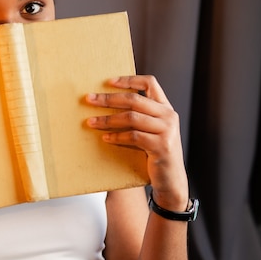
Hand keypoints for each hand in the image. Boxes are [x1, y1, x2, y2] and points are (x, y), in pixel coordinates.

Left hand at [86, 75, 188, 209]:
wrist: (170, 180)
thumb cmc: (154, 153)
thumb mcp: (150, 130)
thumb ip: (138, 116)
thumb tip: (106, 102)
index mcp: (165, 108)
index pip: (150, 83)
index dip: (129, 80)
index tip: (108, 81)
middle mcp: (168, 116)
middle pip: (134, 99)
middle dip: (109, 98)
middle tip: (89, 99)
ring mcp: (167, 131)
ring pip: (132, 117)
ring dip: (108, 119)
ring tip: (91, 122)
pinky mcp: (161, 146)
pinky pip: (133, 136)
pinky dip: (117, 136)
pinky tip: (105, 138)